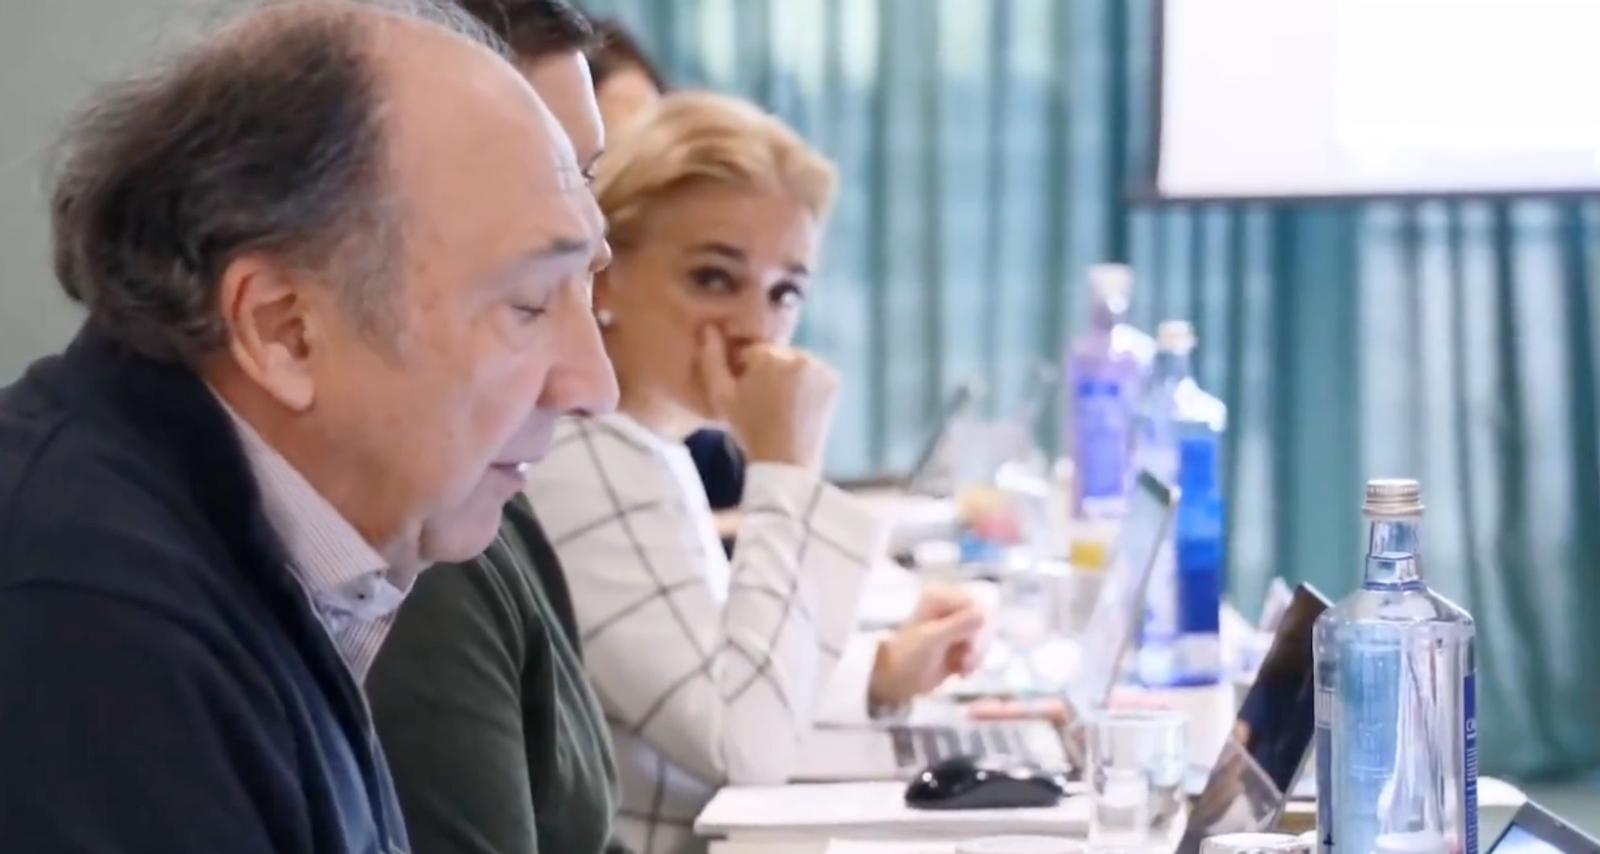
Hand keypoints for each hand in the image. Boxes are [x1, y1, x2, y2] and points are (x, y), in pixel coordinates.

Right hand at [697, 328, 838, 469]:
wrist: (787, 462)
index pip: (753, 351)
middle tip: (765, 402)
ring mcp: (820, 367)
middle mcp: (798, 355)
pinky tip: (798, 405)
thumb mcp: (721, 397)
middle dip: (769, 371)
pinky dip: (807, 383)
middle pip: (776, 355)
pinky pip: (814, 372)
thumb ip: (712, 359)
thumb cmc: (749, 430)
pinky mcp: (834, 379)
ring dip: (789, 375)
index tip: (747, 395)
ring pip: (796, 362)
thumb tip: (709, 328)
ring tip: (782, 405)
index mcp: (769, 356)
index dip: (746, 371)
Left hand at [869, 584, 985, 709]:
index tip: (971, 644)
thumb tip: (985, 612)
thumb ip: (959, 624)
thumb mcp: (933, 638)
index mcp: (940, 598)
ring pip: (983, 638)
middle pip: (983, 622)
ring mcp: (956, 627)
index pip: (975, 604)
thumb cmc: (909, 655)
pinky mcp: (959, 646)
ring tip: (963, 669)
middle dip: (978, 644)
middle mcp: (950, 608)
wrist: (897, 681)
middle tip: (967, 661)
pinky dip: (973, 663)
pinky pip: (978, 651)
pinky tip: (962, 673)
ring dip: (976, 656)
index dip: (978, 626)